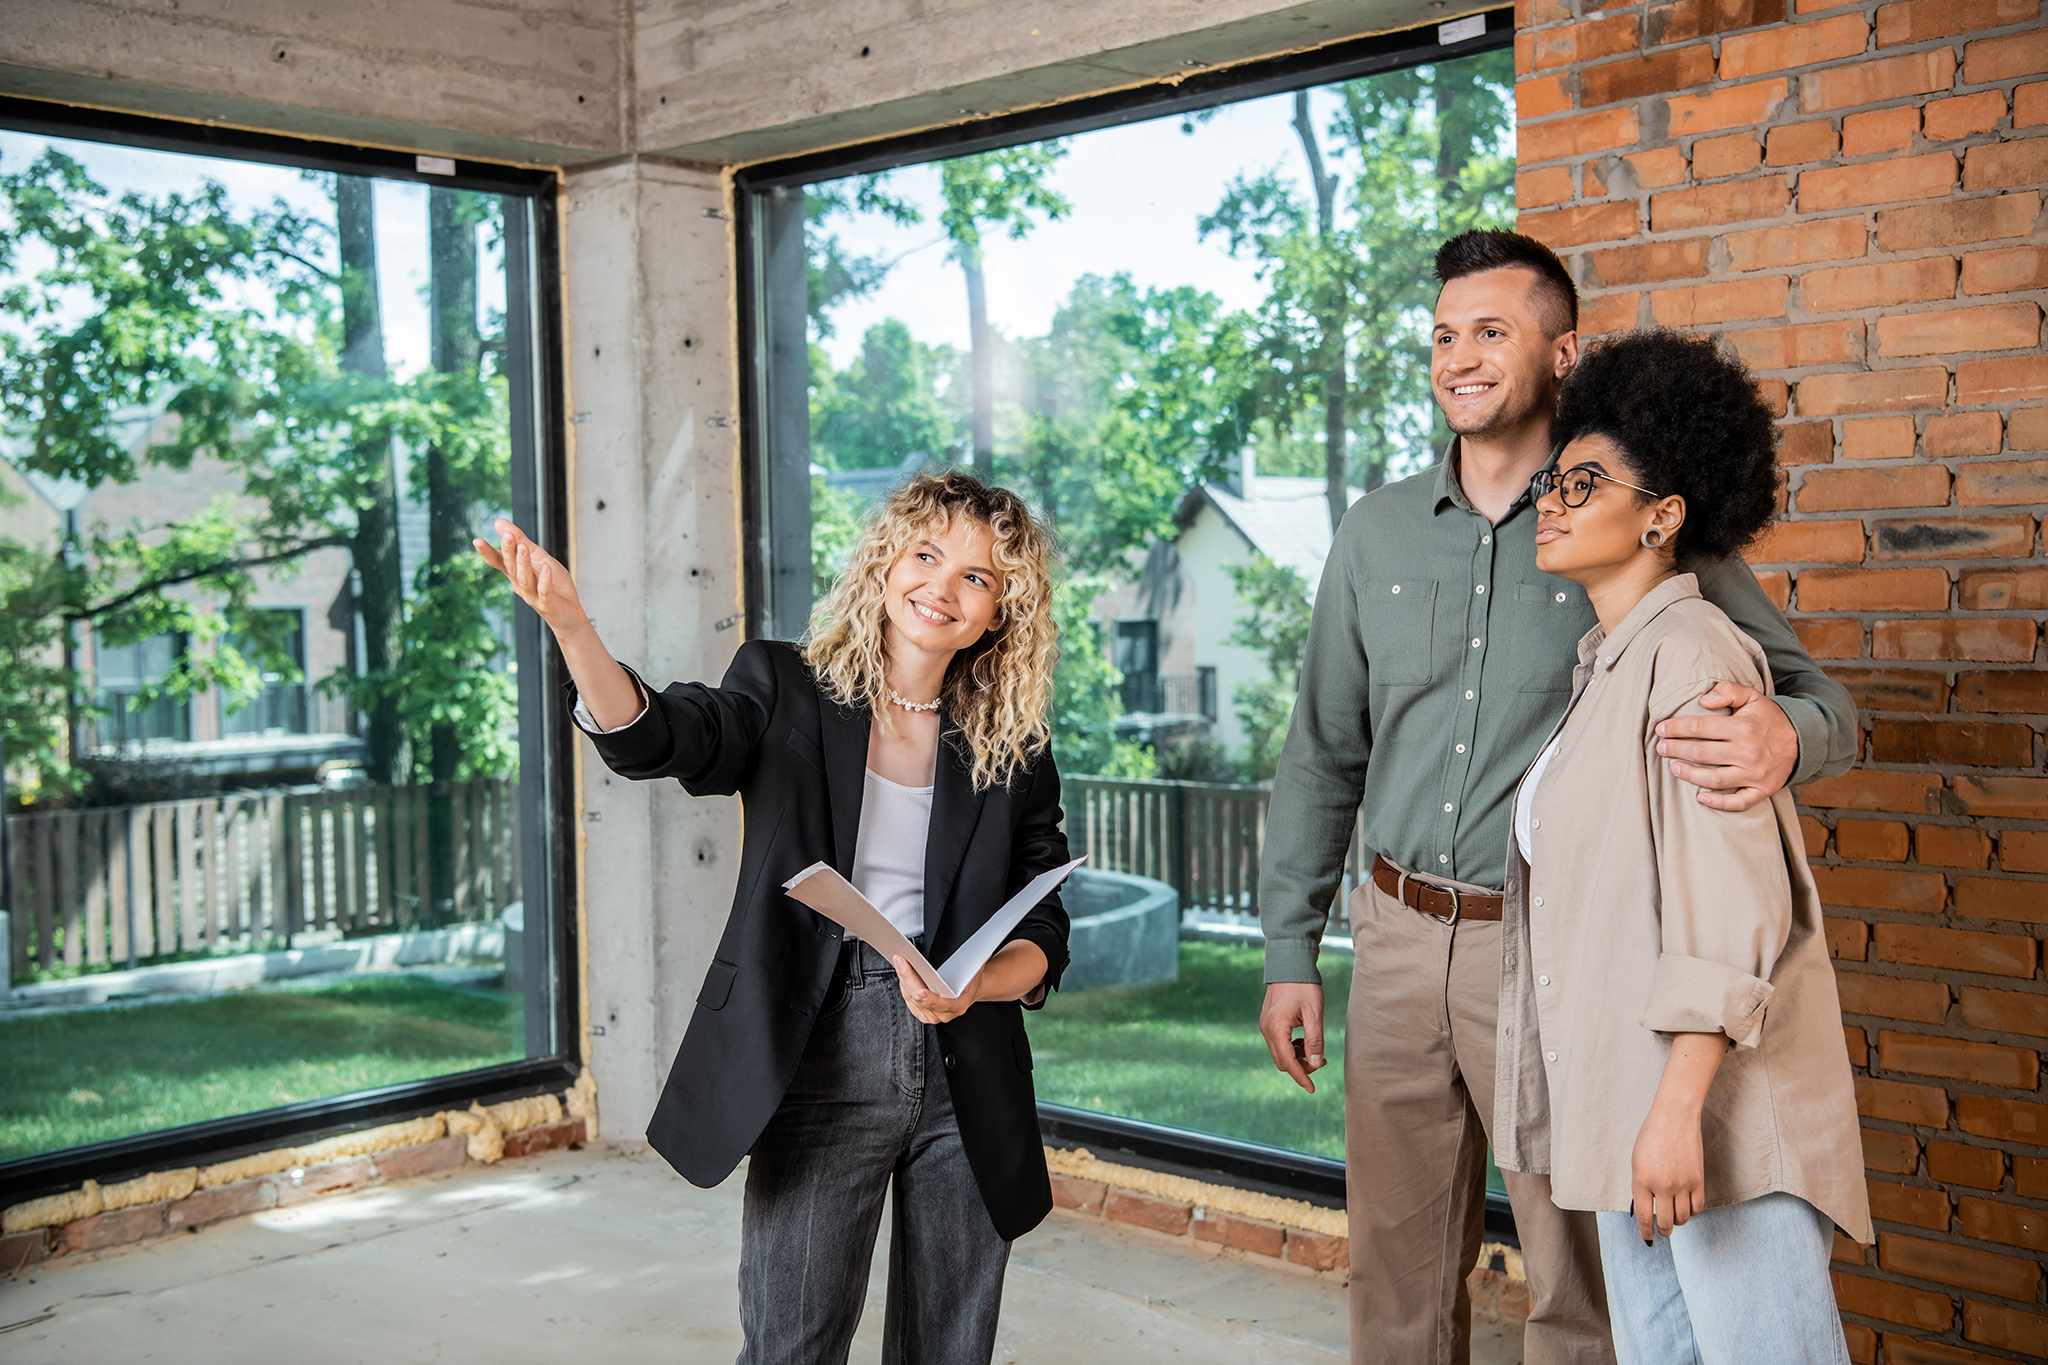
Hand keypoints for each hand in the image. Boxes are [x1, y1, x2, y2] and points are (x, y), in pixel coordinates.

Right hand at [475, 519, 590, 638]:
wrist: (568, 613)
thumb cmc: (552, 583)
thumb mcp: (537, 557)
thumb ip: (520, 540)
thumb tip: (498, 522)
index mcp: (516, 573)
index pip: (499, 561)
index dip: (488, 552)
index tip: (477, 541)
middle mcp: (520, 584)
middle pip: (511, 567)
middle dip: (508, 552)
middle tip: (507, 536)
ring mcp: (532, 595)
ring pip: (524, 579)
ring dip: (522, 564)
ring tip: (522, 547)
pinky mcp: (547, 604)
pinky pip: (544, 591)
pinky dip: (544, 581)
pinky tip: (546, 568)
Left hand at [892, 955, 978, 1023]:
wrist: (968, 991)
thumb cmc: (970, 982)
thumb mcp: (976, 971)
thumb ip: (973, 965)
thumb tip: (971, 952)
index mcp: (959, 1006)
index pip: (943, 1005)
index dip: (931, 999)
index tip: (921, 992)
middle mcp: (944, 1014)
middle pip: (920, 999)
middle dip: (909, 977)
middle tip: (901, 962)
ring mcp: (931, 1015)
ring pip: (911, 998)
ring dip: (904, 978)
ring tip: (900, 962)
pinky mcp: (921, 1012)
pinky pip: (908, 999)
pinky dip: (904, 984)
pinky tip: (902, 972)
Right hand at [1259, 982, 1327, 1093]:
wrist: (1289, 963)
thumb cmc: (1304, 987)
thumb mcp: (1314, 1014)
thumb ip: (1314, 1041)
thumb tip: (1315, 1064)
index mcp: (1276, 1030)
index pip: (1288, 1063)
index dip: (1301, 1077)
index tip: (1313, 1089)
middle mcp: (1266, 1030)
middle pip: (1282, 1061)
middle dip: (1301, 1067)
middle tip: (1321, 1061)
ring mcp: (1265, 1025)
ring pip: (1280, 1053)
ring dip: (1297, 1057)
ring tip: (1315, 1048)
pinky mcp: (1268, 1021)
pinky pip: (1278, 1043)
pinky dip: (1291, 1047)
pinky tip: (1304, 1039)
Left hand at [1631, 1099, 1705, 1241]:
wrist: (1674, 1119)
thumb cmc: (1651, 1137)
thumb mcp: (1637, 1162)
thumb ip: (1640, 1187)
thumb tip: (1646, 1209)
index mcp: (1641, 1181)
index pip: (1645, 1217)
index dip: (1646, 1233)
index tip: (1648, 1239)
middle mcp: (1662, 1186)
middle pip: (1665, 1223)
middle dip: (1663, 1230)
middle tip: (1662, 1230)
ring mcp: (1682, 1184)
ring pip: (1683, 1218)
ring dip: (1677, 1221)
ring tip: (1673, 1215)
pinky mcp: (1698, 1180)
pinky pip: (1698, 1208)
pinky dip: (1692, 1212)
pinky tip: (1686, 1206)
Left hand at [1654, 681, 1796, 812]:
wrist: (1803, 740)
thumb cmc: (1768, 718)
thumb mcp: (1752, 697)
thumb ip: (1728, 690)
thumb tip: (1704, 699)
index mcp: (1744, 727)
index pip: (1700, 727)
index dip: (1676, 728)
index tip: (1660, 729)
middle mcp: (1748, 752)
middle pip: (1702, 753)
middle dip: (1676, 750)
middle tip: (1660, 748)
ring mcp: (1755, 774)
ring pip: (1715, 778)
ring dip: (1690, 775)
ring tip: (1673, 768)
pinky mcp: (1762, 790)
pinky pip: (1739, 802)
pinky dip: (1719, 802)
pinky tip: (1701, 797)